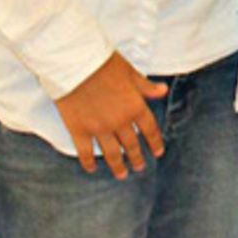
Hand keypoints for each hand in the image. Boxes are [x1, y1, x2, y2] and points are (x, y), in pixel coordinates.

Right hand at [56, 52, 167, 176]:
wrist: (75, 63)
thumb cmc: (103, 63)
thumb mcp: (130, 71)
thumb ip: (145, 86)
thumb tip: (163, 91)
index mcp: (135, 107)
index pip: (150, 129)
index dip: (154, 142)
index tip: (157, 152)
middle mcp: (120, 122)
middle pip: (132, 145)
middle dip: (137, 158)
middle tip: (139, 167)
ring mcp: (99, 129)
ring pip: (112, 154)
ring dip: (118, 166)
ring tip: (121, 175)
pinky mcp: (79, 130)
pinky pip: (85, 152)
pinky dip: (89, 162)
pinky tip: (91, 168)